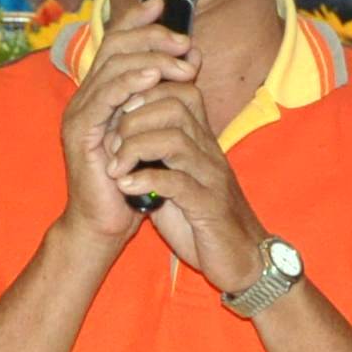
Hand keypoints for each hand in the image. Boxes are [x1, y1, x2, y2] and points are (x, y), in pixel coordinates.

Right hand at [53, 0, 192, 250]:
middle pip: (115, 46)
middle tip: (183, 40)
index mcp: (102, 91)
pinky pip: (104, 97)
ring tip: (178, 58)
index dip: (138, 18)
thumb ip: (167, 93)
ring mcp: (80, 111)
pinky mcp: (81, 131)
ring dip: (149, 58)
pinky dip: (129, 82)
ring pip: (112, 67)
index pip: (117, 42)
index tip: (165, 2)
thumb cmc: (133, 179)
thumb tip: (192, 58)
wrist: (105, 222)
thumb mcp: (154, 128)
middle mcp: (87, 95)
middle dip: (152, 37)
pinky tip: (152, 77)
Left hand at [114, 77, 274, 288]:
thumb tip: (117, 136)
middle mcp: (209, 151)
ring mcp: (211, 178)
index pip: (180, 91)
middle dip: (134, 119)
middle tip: (111, 144)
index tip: (117, 115)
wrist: (240, 259)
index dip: (145, 93)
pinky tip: (125, 187)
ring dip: (135, 148)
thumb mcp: (175, 179)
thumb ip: (154, 157)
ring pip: (174, 139)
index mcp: (201, 141)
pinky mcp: (209, 207)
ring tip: (115, 167)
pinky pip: (177, 182)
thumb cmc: (202, 220)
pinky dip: (145, 180)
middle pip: (174, 106)